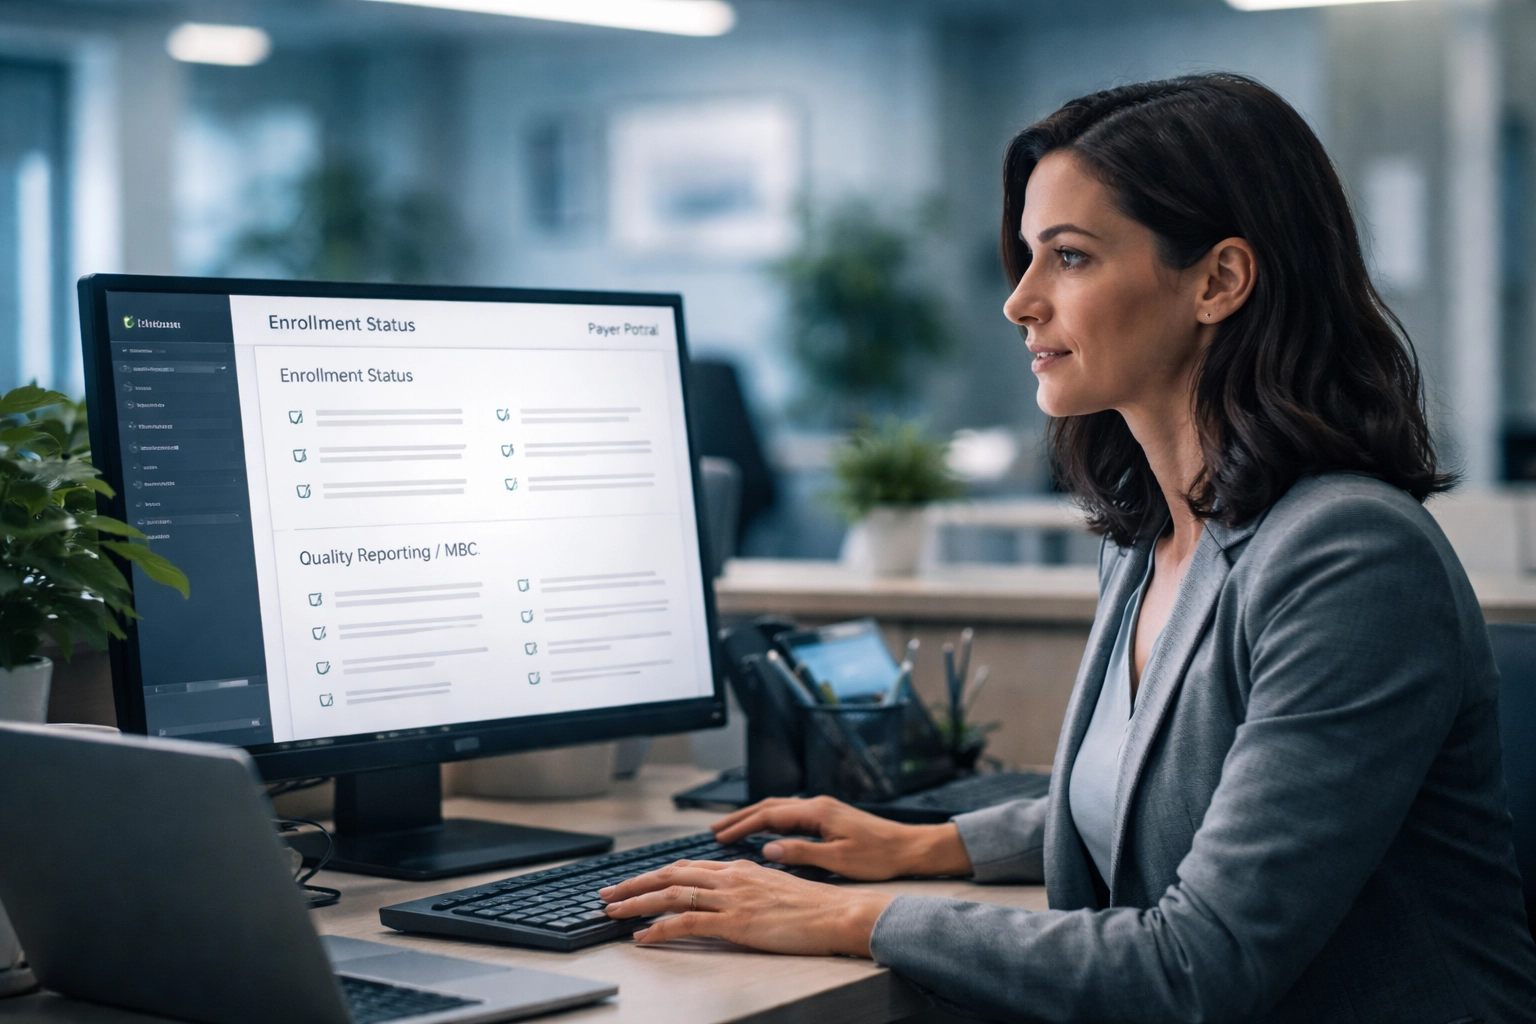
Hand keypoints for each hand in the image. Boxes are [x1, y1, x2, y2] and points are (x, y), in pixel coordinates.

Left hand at [600, 859, 891, 955]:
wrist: (838, 913)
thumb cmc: (814, 907)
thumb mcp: (775, 888)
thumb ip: (749, 887)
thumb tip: (729, 894)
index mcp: (739, 868)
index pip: (686, 867)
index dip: (655, 875)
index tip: (634, 883)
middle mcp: (730, 877)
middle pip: (670, 875)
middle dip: (634, 884)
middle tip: (607, 894)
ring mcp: (731, 899)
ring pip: (670, 894)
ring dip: (636, 904)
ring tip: (612, 913)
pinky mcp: (735, 922)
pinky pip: (686, 922)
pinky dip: (659, 929)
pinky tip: (643, 938)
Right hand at [710, 795, 971, 880]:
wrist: (909, 847)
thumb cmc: (878, 857)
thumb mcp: (838, 861)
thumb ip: (801, 853)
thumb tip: (767, 849)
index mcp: (816, 812)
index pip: (769, 816)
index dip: (741, 827)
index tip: (719, 838)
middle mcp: (817, 804)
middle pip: (769, 806)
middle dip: (740, 817)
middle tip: (714, 830)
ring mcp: (823, 808)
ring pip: (779, 808)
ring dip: (753, 816)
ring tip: (731, 828)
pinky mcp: (829, 815)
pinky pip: (790, 813)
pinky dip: (770, 819)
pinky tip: (763, 830)